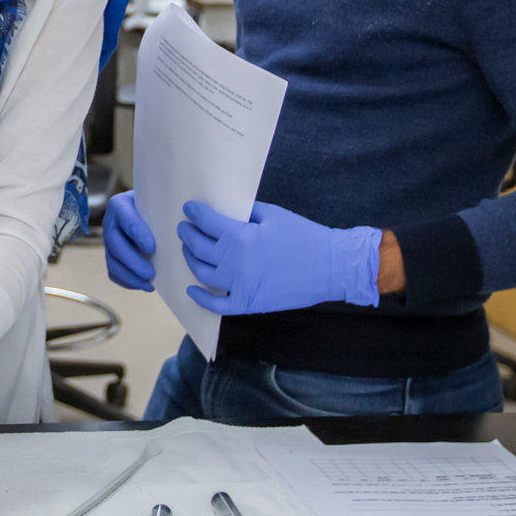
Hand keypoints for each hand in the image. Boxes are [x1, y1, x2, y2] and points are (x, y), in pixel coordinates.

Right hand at [102, 190, 155, 290]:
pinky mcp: (112, 255)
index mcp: (120, 205)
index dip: (137, 234)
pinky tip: (143, 284)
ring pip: (112, 260)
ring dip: (130, 275)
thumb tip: (185, 222)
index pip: (125, 219)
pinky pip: (114, 272)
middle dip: (132, 261)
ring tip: (148, 284)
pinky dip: (127, 281)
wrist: (152, 211)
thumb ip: (165, 208)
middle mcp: (111, 222)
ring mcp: (109, 240)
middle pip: (114, 243)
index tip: (152, 248)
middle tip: (150, 274)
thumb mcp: (160, 201)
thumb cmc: (159, 206)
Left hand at [179, 201, 381, 314]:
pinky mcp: (249, 303)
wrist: (332, 267)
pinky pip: (217, 305)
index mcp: (242, 237)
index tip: (188, 209)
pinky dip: (200, 298)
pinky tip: (191, 288)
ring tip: (188, 250)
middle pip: (198, 247)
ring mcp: (241, 286)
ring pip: (202, 274)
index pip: (206, 223)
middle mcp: (236, 263)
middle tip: (184, 228)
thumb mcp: (272, 215)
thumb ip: (243, 213)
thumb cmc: (304, 236)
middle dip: (187, 235)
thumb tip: (221, 210)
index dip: (194, 214)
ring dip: (190, 260)